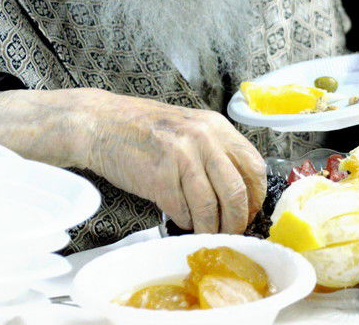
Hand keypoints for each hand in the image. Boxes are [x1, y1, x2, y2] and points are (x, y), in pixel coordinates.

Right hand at [0, 88, 265, 234]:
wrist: (101, 124)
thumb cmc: (145, 130)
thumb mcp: (190, 128)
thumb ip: (215, 151)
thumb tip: (241, 192)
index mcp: (216, 126)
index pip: (254, 166)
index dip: (257, 196)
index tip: (251, 213)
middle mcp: (203, 138)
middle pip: (236, 191)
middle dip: (238, 220)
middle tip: (233, 232)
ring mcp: (181, 156)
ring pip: (211, 206)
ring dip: (212, 227)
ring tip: (208, 233)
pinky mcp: (158, 176)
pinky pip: (183, 210)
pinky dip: (186, 222)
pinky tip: (182, 220)